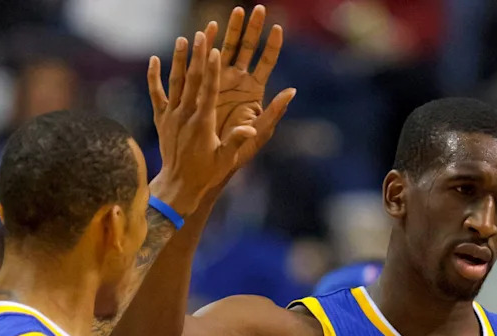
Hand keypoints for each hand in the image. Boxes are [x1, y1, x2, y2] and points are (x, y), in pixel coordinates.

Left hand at [147, 32, 255, 215]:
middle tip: (203, 34)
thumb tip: (253, 128)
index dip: (211, 69)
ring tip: (184, 39)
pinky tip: (154, 59)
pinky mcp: (161, 120)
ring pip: (175, 83)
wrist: (179, 185)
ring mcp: (171, 117)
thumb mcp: (226, 159)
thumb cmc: (207, 173)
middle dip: (198, 56)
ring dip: (179, 60)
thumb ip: (238, 141)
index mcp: (203, 124)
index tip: (214, 50)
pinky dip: (153, 77)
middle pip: (192, 80)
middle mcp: (185, 117)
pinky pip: (156, 95)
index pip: (208, 91)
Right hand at [207, 5, 295, 168]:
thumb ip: (275, 112)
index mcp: (254, 91)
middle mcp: (238, 82)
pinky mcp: (204, 86)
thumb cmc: (240, 151)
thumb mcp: (260, 132)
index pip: (266, 62)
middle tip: (257, 9)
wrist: (211, 159)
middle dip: (252, 28)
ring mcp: (220, 81)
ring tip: (235, 10)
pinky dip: (206, 45)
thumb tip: (292, 91)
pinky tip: (207, 29)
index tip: (277, 27)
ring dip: (230, 30)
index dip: (272, 45)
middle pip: (247, 49)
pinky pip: (205, 62)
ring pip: (226, 50)